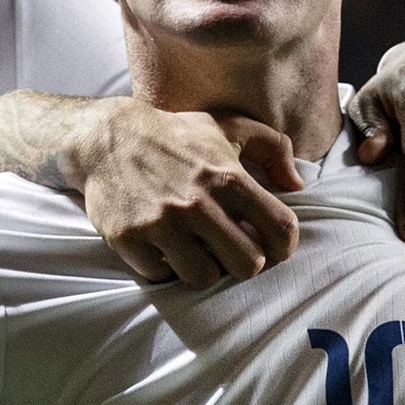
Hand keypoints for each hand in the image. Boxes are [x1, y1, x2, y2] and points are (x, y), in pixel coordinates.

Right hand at [68, 98, 303, 288]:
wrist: (107, 138)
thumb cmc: (176, 135)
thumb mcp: (228, 126)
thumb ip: (272, 147)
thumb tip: (297, 185)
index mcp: (227, 177)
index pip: (280, 228)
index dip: (285, 247)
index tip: (273, 247)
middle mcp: (197, 203)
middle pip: (248, 265)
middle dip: (243, 262)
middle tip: (230, 250)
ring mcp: (161, 224)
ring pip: (204, 278)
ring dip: (202, 268)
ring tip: (194, 249)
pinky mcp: (130, 239)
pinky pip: (161, 276)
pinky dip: (163, 267)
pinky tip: (161, 246)